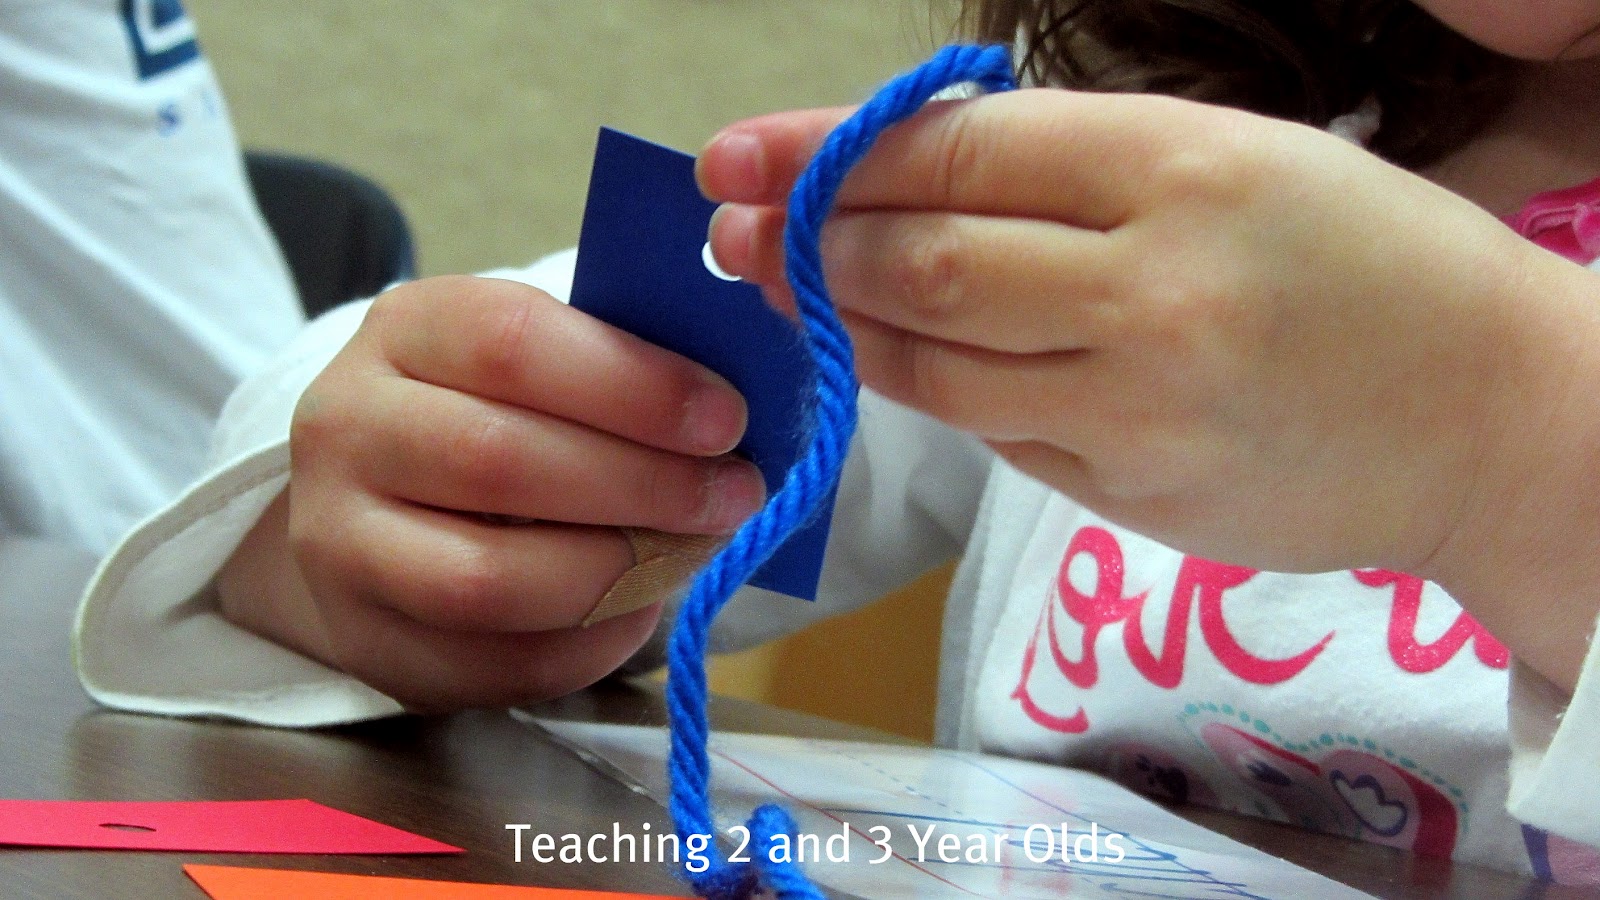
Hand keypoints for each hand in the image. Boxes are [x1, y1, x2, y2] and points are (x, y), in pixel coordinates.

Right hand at [218, 275, 764, 710]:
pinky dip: (589, 644)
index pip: (513, 342)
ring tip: (691, 554)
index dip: (633, 385)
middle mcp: (348, 429)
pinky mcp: (365, 643)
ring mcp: (340, 545)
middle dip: (642, 485)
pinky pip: (495, 664)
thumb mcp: (537, 358)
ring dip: (617, 574)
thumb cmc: (493, 411)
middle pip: (500, 463)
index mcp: (404, 330)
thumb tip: (739, 408)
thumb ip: (619, 367)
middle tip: (733, 496)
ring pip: (487, 580)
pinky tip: (640, 607)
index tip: (726, 419)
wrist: (371, 502)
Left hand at [698, 90, 1599, 598]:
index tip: (743, 157)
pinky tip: (896, 358)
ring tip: (789, 295)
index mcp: (1180, 168)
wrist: (1485, 416)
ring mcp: (1135, 409)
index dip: (827, 156)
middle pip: (923, 265)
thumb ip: (1072, 170)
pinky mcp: (1127, 496)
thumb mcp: (1232, 161)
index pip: (955, 155)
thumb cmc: (1364, 263)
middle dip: (809, 246)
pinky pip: (994, 433)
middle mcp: (1150, 291)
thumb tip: (899, 181)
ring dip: (842, 329)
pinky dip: (931, 390)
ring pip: (935, 367)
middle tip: (739, 234)